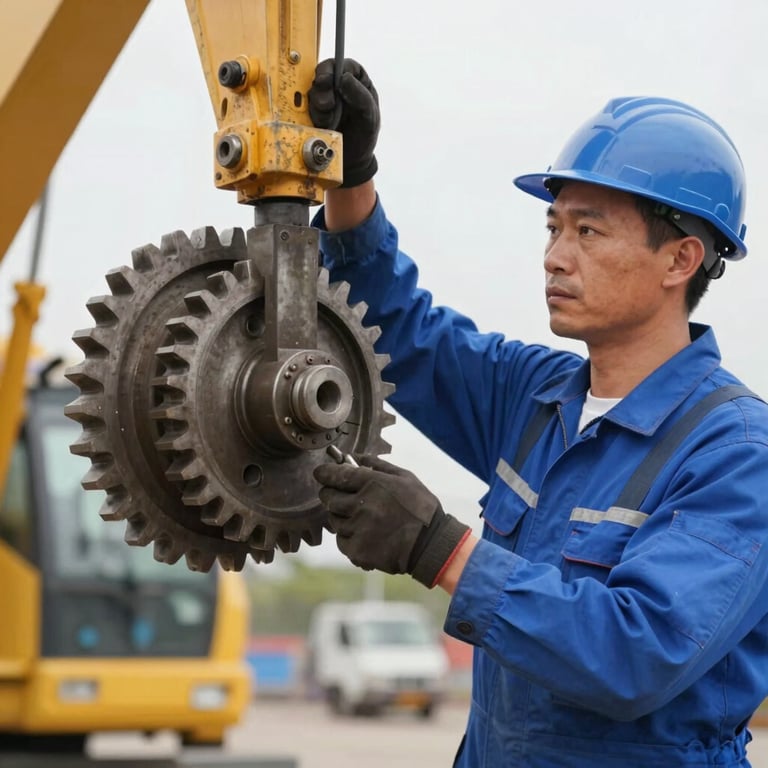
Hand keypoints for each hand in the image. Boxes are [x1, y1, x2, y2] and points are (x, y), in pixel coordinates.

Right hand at [308, 58, 379, 187]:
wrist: (351, 161)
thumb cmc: (364, 136)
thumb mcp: (369, 117)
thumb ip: (361, 96)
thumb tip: (344, 77)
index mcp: (357, 81)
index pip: (343, 64)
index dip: (334, 69)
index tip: (330, 79)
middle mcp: (339, 86)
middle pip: (323, 73)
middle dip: (323, 88)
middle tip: (328, 104)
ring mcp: (325, 98)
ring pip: (313, 90)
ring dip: (318, 106)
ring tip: (329, 121)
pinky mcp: (313, 111)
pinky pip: (306, 106)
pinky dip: (312, 116)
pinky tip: (322, 126)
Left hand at [313, 455, 469, 586]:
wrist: (430, 545)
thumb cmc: (420, 508)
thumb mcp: (405, 478)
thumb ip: (378, 465)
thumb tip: (356, 456)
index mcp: (373, 484)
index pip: (338, 474)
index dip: (325, 473)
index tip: (320, 473)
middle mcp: (361, 505)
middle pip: (329, 497)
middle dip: (330, 494)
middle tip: (339, 496)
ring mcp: (357, 529)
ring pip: (334, 520)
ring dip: (341, 517)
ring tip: (359, 518)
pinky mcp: (357, 550)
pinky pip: (341, 541)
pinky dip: (348, 538)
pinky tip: (364, 535)